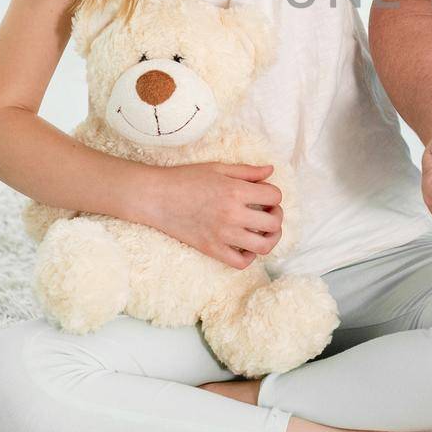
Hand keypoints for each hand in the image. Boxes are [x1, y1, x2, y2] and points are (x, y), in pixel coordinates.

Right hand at [138, 162, 283, 268]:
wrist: (156, 197)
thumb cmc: (185, 179)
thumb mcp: (218, 168)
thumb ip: (247, 171)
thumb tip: (271, 171)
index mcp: (235, 191)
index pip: (274, 197)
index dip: (274, 195)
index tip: (265, 195)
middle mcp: (232, 214)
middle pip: (274, 223)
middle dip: (276, 216)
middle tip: (267, 212)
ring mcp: (222, 235)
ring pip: (263, 246)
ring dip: (270, 238)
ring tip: (263, 231)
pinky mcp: (211, 250)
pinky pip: (241, 263)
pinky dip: (249, 256)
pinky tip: (245, 245)